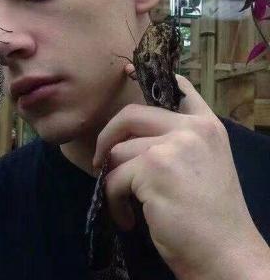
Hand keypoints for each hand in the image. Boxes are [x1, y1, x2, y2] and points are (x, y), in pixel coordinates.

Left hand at [93, 73, 269, 279]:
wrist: (228, 257)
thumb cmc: (212, 216)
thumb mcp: (202, 166)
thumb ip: (176, 143)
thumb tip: (130, 136)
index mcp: (207, 126)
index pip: (179, 89)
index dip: (150, 76)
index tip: (127, 71)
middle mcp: (192, 129)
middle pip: (130, 115)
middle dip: (107, 136)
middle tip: (100, 161)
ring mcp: (172, 147)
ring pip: (118, 151)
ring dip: (114, 180)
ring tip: (126, 203)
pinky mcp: (154, 169)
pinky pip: (114, 177)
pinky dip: (114, 200)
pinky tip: (128, 218)